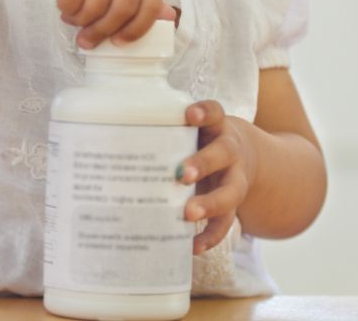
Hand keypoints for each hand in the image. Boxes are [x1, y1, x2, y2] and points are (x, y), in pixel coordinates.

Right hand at [19, 0, 173, 47]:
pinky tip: (64, 6)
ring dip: (81, 22)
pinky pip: (72, 0)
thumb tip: (170, 18)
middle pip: (122, 9)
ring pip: (95, 8)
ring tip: (73, 17)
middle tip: (87, 40)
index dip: (136, 30)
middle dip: (103, 31)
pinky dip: (66, 10)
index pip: (150, 5)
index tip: (119, 43)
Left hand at [177, 100, 254, 254]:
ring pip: (230, 191)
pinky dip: (211, 235)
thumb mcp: (193, 128)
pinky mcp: (233, 204)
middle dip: (203, 163)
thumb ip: (166, 128)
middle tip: (181, 174)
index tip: (189, 115)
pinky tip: (191, 246)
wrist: (244, 158)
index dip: (204, 112)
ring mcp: (235, 179)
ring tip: (187, 214)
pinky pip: (226, 222)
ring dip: (210, 203)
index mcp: (216, 127)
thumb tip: (113, 133)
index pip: (215, 113)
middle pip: (223, 153)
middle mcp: (229, 151)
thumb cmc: (202, 140)